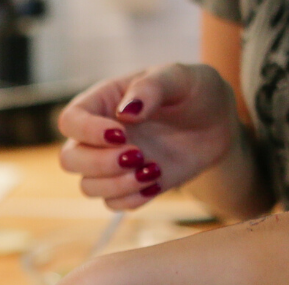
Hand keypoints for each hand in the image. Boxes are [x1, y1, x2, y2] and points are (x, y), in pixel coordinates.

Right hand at [57, 63, 243, 209]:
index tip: (121, 134)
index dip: (87, 132)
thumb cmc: (194, 91)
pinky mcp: (130, 185)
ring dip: (118, 185)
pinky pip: (113, 204)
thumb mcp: (179, 76)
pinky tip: (157, 183)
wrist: (218, 122)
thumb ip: (151, 88)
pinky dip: (132, 199)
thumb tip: (125, 112)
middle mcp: (99, 136)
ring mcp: (112, 163)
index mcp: (102, 102)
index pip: (71, 120)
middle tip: (138, 155)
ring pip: (88, 187)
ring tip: (154, 170)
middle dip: (100, 163)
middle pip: (70, 159)